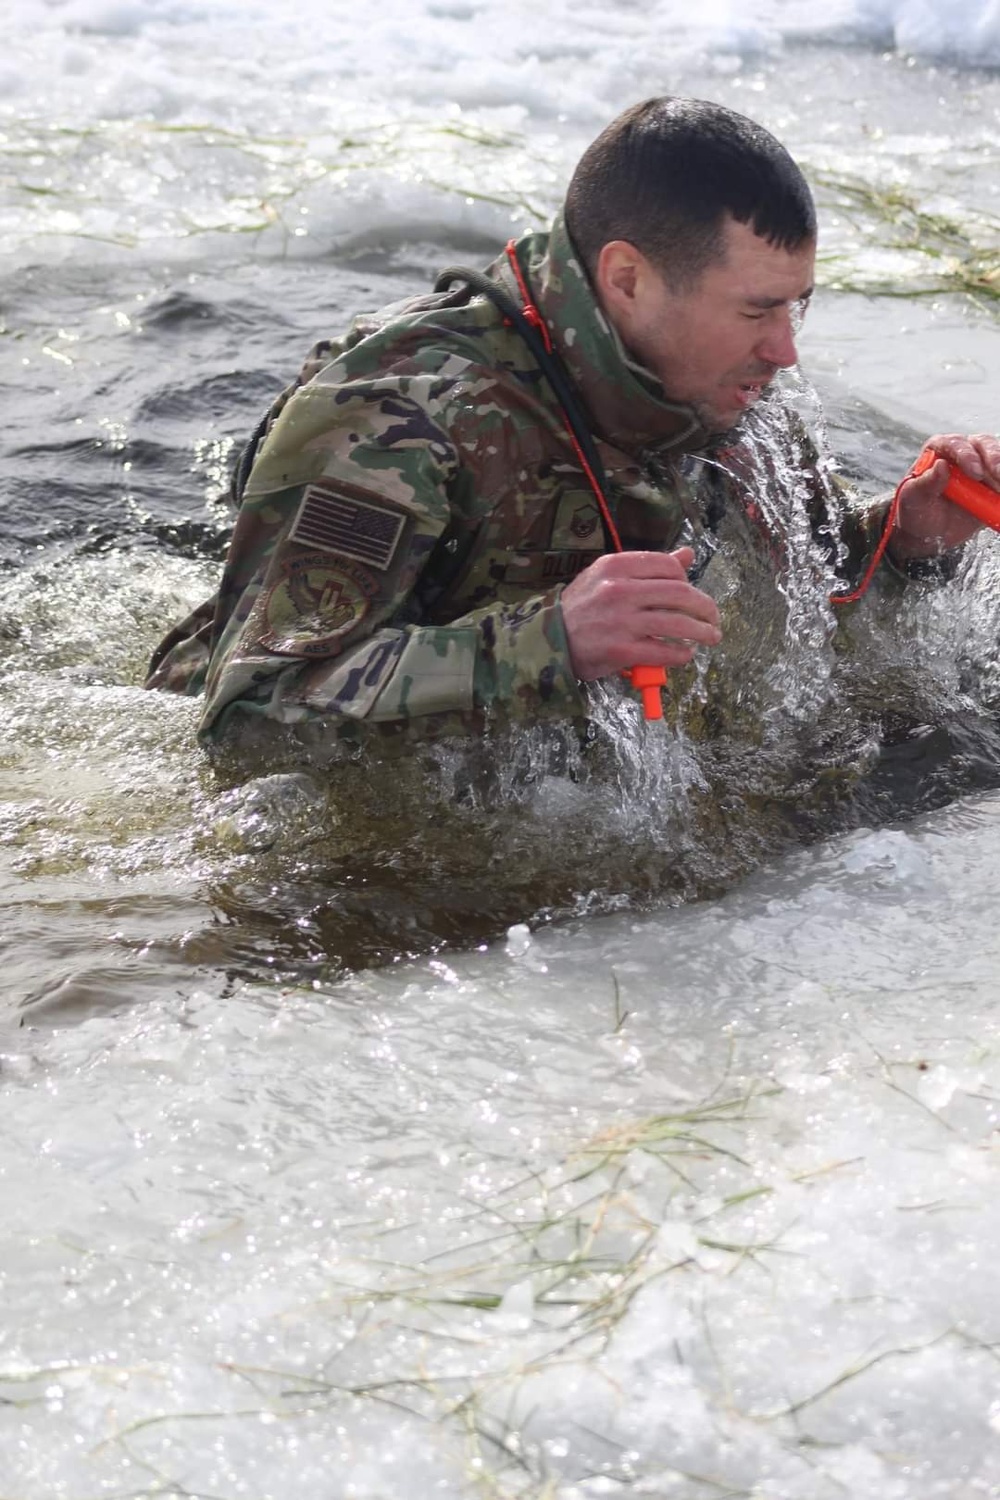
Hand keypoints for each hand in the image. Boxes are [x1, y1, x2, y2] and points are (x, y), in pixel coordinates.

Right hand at [561, 546, 721, 681]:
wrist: (548, 639)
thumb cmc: (582, 607)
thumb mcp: (607, 577)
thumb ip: (647, 567)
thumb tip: (687, 554)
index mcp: (616, 566)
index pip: (668, 566)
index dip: (687, 580)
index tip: (692, 593)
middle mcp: (620, 590)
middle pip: (681, 594)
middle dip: (706, 608)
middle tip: (714, 617)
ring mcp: (621, 621)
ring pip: (678, 624)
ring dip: (703, 632)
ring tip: (711, 637)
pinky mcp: (622, 650)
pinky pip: (664, 651)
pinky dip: (682, 654)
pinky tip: (686, 654)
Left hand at [893, 432, 999, 559]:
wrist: (928, 532)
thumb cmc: (916, 511)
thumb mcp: (913, 500)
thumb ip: (925, 483)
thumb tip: (941, 465)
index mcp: (937, 450)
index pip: (953, 444)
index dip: (966, 455)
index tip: (975, 472)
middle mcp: (960, 452)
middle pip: (982, 444)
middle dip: (993, 458)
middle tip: (998, 475)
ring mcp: (979, 464)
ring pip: (997, 456)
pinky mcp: (991, 481)